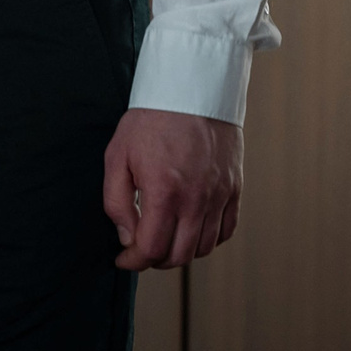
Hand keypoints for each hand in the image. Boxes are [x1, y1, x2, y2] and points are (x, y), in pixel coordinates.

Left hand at [105, 107, 242, 269]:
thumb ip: (116, 202)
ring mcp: (219, 196)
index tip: (123, 259)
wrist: (191, 89)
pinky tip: (190, 230)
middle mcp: (197, 200)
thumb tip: (127, 238)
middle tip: (140, 250)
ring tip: (163, 238)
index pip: (151, 249)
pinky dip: (208, 240)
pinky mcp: (234, 189)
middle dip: (155, 260)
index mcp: (164, 192)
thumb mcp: (117, 156)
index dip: (133, 261)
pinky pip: (226, 231)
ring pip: (203, 248)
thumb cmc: (150, 120)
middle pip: (179, 256)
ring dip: (181, 252)